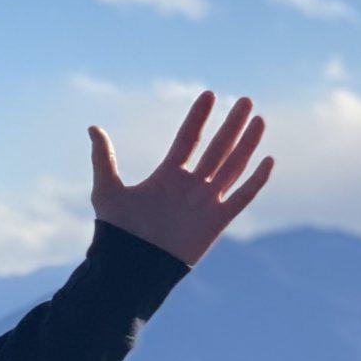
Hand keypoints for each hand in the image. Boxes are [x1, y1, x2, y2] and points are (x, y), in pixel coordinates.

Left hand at [87, 91, 273, 267]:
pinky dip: (255, 181)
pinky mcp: (216, 221)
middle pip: (217, 148)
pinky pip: (241, 197)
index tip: (209, 94)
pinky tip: (267, 160)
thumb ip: (104, 159)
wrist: (131, 266)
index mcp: (168, 175)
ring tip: (259, 119)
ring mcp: (205, 202)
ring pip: (233, 166)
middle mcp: (190, 185)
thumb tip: (93, 128)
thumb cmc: (117, 232)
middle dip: (231, 124)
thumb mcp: (107, 190)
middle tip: (245, 99)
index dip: (198, 117)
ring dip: (247, 144)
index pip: (188, 139)